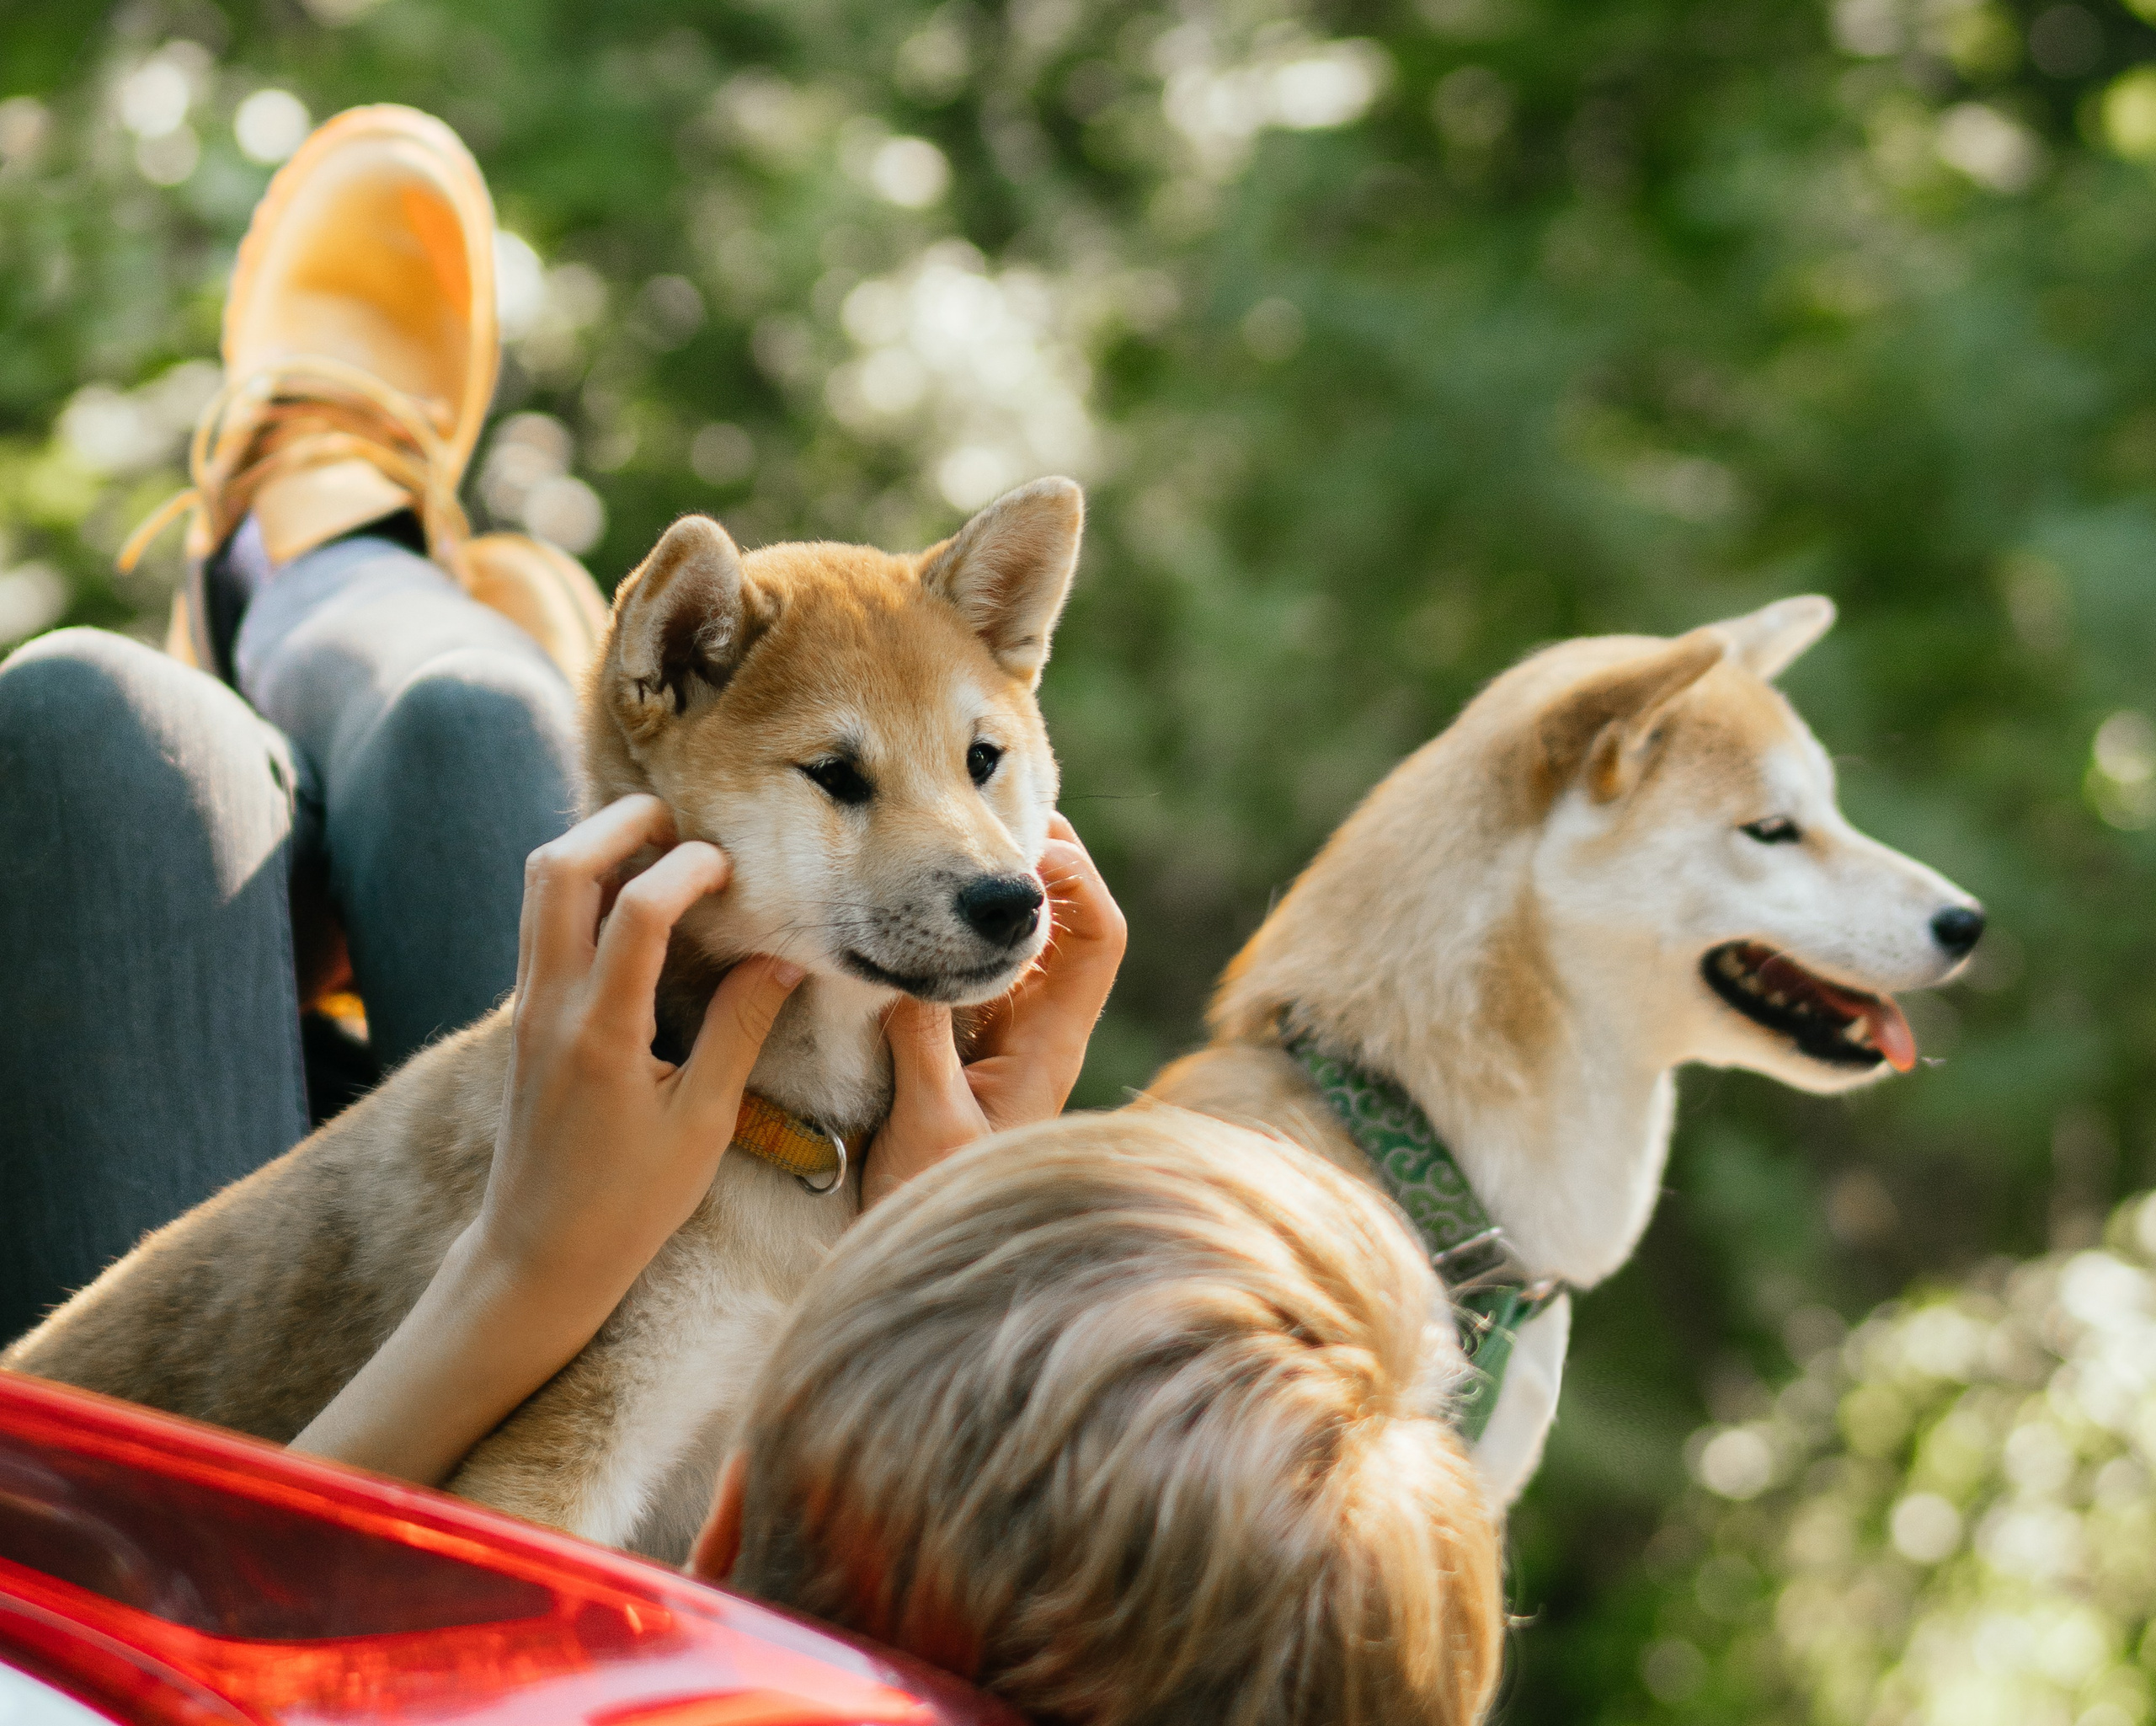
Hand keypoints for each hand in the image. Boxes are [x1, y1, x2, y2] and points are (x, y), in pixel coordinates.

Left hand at [478, 793, 804, 1302]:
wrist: (537, 1256)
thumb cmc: (627, 1204)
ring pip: (538, 884)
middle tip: (686, 826)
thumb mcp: (703, 1124)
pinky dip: (583, 885)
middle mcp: (550, 1005)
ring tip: (663, 849)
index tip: (737, 870)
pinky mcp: (523, 1015)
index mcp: (601, 1034)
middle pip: (559, 866)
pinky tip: (635, 901)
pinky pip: (540, 919)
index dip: (691, 868)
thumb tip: (784, 957)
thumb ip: (740, 1030)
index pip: (635, 909)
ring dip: (596, 845)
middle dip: (622, 824)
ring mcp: (527, 1006)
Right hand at [860, 813, 1125, 1206]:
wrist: (930, 1266)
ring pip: (1019, 945)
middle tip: (980, 819)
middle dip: (1037, 866)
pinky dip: (956, 937)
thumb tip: (917, 960)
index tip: (1022, 851)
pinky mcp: (965, 1047)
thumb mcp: (930, 1120)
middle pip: (1067, 924)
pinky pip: (974, 974)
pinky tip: (912, 916)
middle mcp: (1040, 1032)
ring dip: (994, 897)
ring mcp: (1005, 1037)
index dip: (1079, 881)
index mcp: (1053, 1044)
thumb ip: (924, 1038)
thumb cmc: (938, 1201)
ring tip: (947, 850)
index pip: (1101, 938)